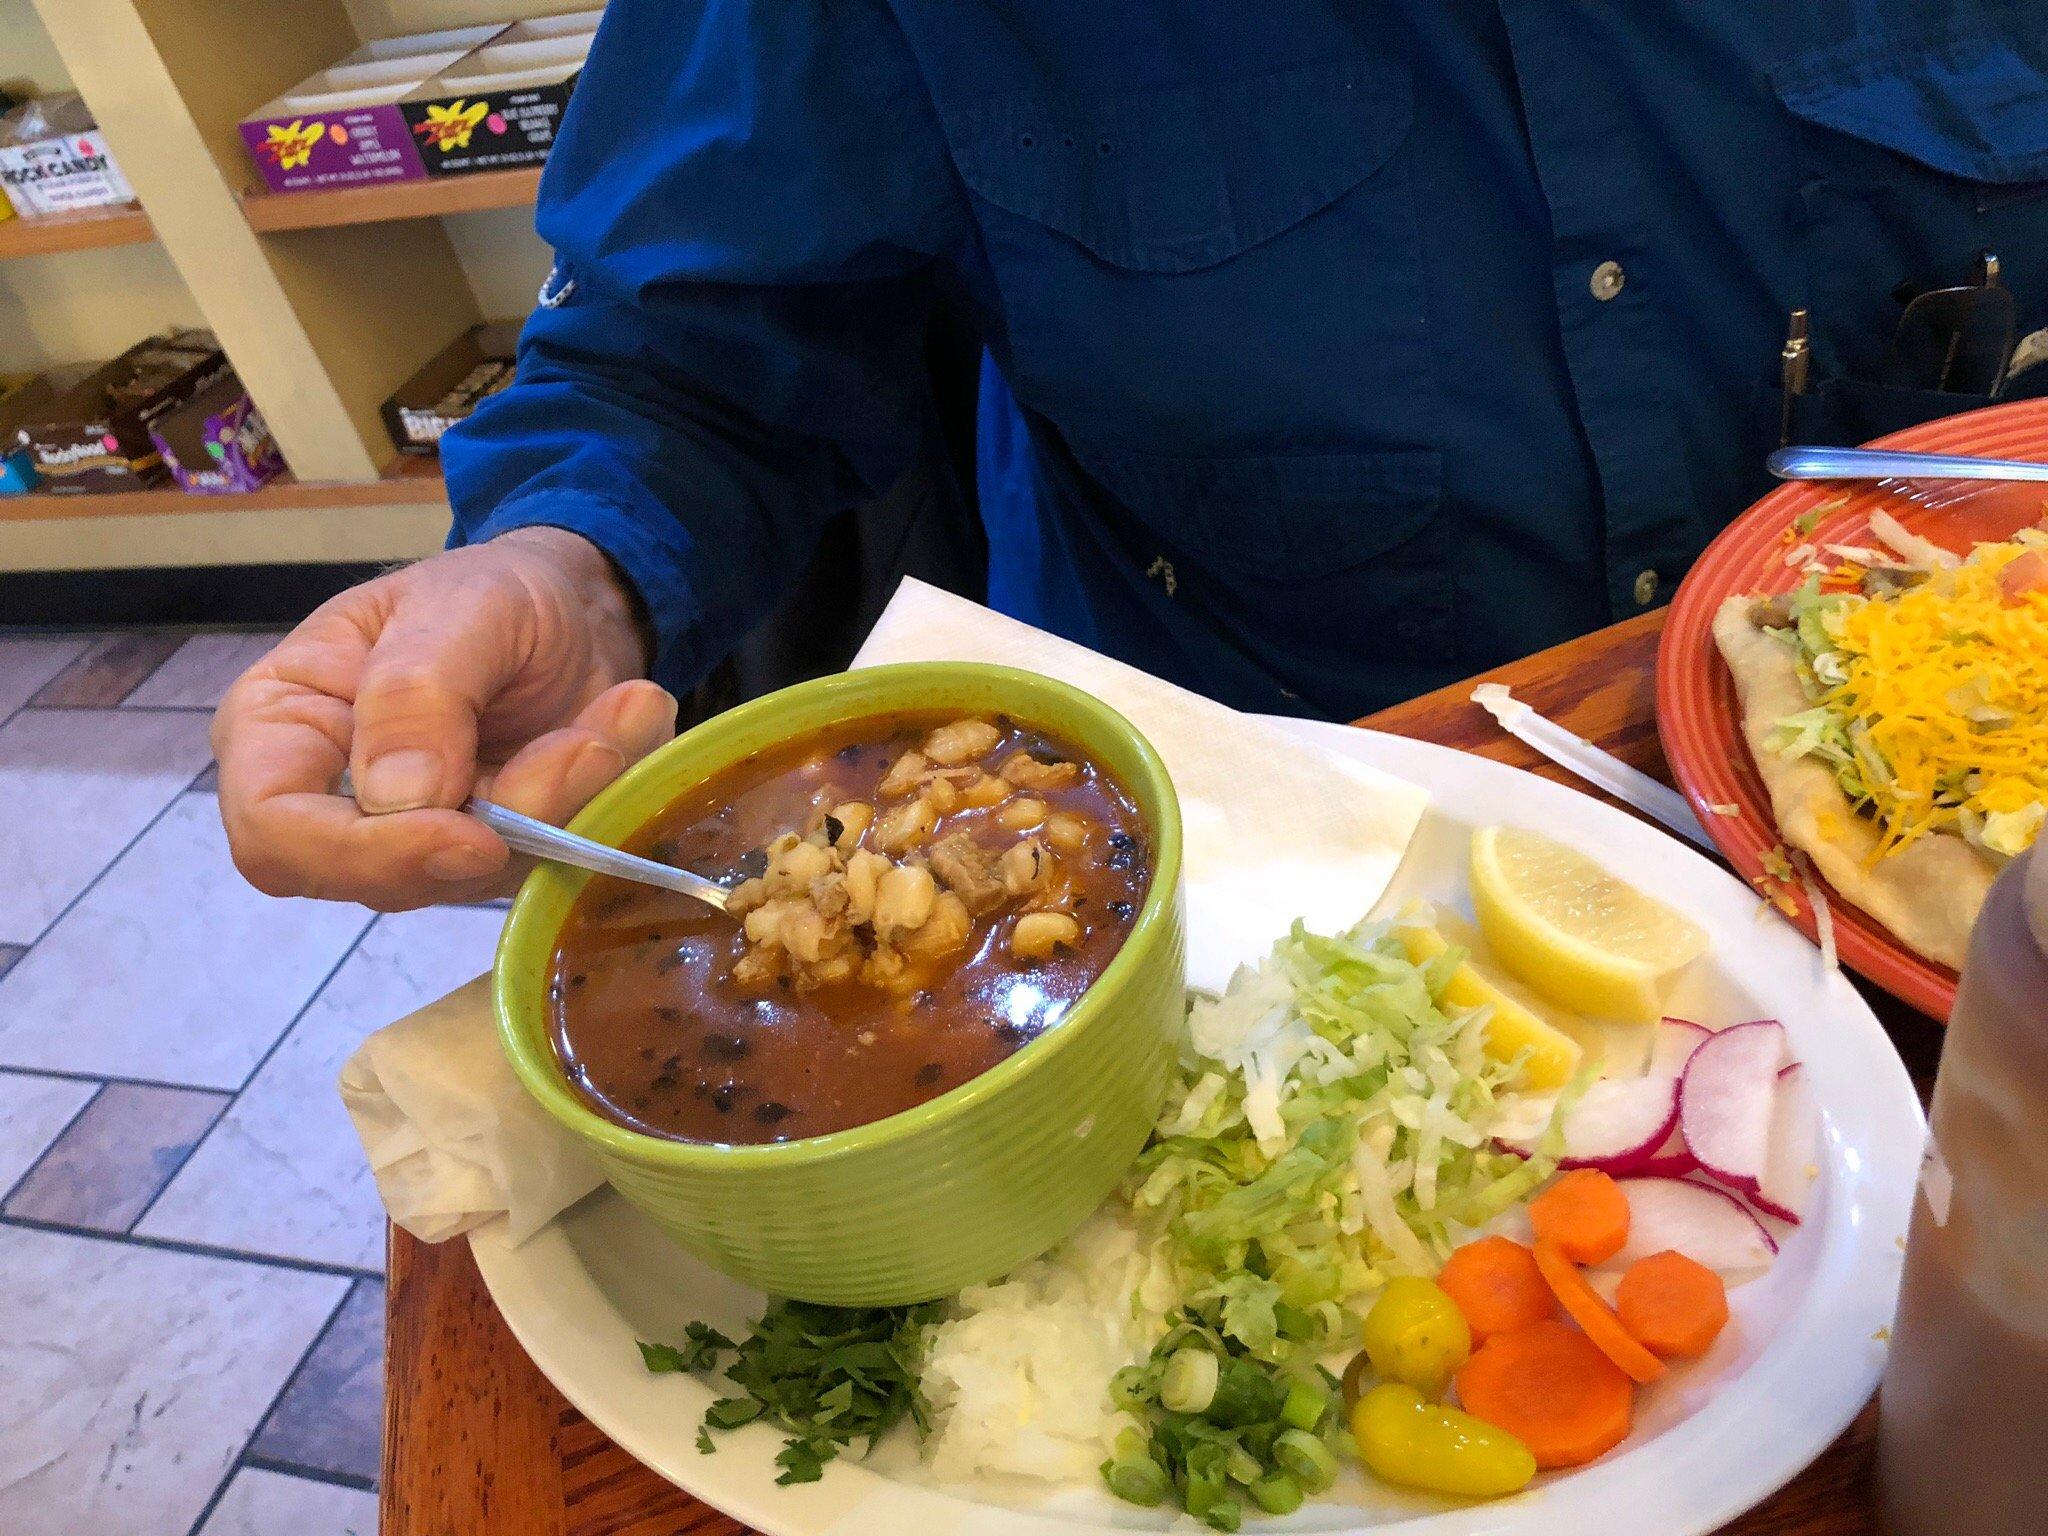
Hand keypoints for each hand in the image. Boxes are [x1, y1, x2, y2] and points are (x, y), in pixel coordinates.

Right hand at [214, 526, 675, 909]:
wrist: (573, 608)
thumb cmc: (487, 591)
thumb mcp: (456, 607)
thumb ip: (416, 693)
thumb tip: (401, 798)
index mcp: (281, 727)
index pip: (273, 831)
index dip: (363, 853)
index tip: (471, 836)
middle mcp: (334, 800)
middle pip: (382, 876)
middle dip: (496, 829)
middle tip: (590, 749)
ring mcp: (417, 839)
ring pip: (479, 877)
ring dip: (566, 802)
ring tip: (623, 710)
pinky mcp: (491, 856)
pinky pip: (545, 861)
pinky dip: (601, 798)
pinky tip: (631, 721)